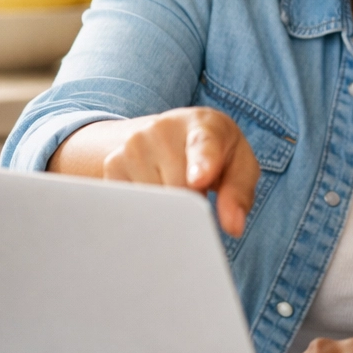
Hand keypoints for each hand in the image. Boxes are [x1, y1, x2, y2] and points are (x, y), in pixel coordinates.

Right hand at [101, 107, 259, 235]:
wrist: (177, 130)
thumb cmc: (216, 152)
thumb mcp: (240, 164)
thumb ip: (239, 192)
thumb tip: (233, 226)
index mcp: (204, 126)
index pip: (203, 145)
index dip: (202, 164)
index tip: (199, 180)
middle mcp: (164, 129)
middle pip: (178, 188)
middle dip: (191, 206)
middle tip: (199, 197)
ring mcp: (134, 144)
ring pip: (152, 201)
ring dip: (167, 208)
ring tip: (176, 187)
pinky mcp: (113, 164)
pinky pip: (130, 204)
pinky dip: (145, 209)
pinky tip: (157, 193)